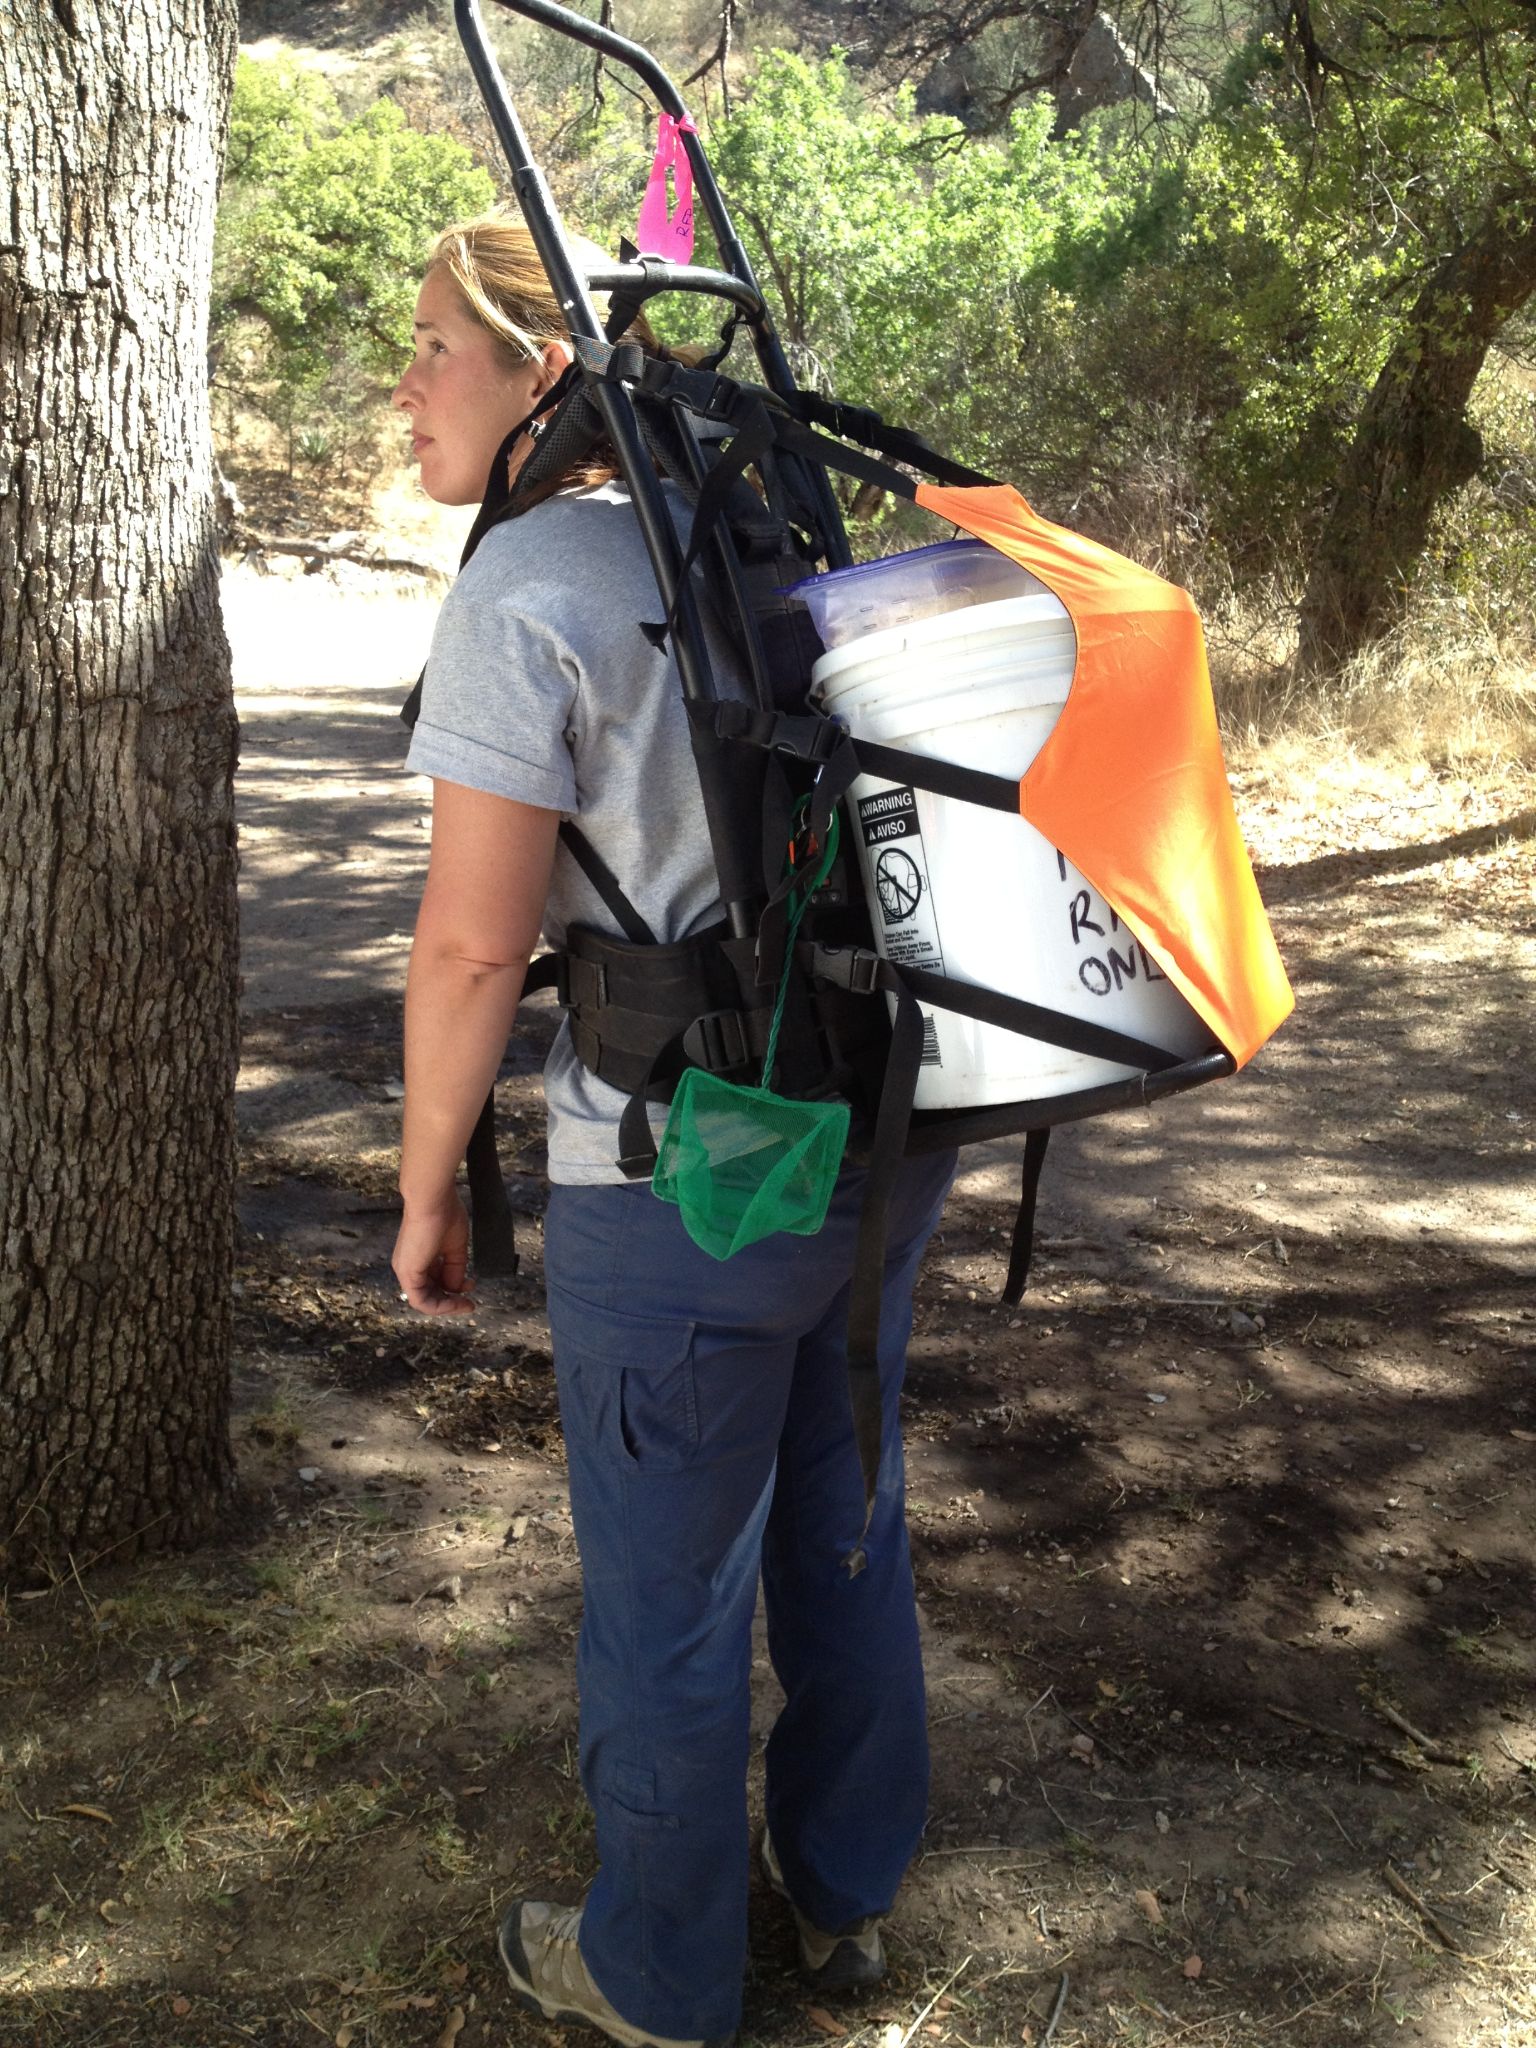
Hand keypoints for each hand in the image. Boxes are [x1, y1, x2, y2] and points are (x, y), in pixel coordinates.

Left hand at [393, 1190, 475, 1314]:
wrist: (433, 1200)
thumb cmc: (444, 1214)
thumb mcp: (454, 1247)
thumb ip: (455, 1268)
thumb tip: (458, 1287)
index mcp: (418, 1257)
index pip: (434, 1281)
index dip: (453, 1288)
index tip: (472, 1285)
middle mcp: (408, 1266)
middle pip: (429, 1293)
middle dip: (451, 1299)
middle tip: (470, 1300)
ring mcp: (406, 1270)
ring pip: (424, 1301)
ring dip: (447, 1306)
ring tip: (466, 1303)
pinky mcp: (408, 1273)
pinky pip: (421, 1301)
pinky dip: (440, 1306)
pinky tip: (457, 1302)